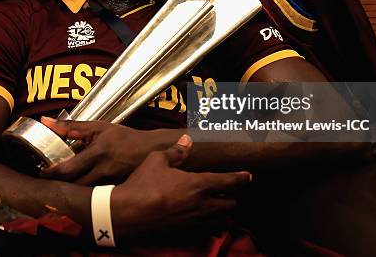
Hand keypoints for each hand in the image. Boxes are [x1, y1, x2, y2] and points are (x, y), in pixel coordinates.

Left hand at [40, 117, 172, 184]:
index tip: (41, 174)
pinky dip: (85, 196)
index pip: (68, 169)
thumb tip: (46, 121)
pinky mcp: (115, 191)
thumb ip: (72, 127)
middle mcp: (104, 171)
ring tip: (60, 188)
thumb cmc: (125, 137)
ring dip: (71, 192)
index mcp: (98, 153)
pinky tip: (78, 193)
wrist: (152, 149)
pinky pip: (96, 197)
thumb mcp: (99, 127)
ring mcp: (111, 184)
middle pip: (74, 186)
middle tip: (47, 183)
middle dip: (58, 186)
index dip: (51, 174)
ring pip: (84, 195)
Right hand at [111, 135, 251, 238]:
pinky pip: (207, 232)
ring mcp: (196, 223)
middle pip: (231, 204)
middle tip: (229, 191)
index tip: (248, 176)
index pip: (230, 182)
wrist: (127, 214)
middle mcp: (203, 206)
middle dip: (233, 197)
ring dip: (223, 213)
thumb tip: (187, 140)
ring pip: (221, 221)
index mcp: (199, 184)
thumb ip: (176, 151)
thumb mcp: (157, 160)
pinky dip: (210, 226)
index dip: (241, 178)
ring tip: (219, 207)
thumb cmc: (142, 185)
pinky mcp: (186, 235)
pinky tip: (203, 221)